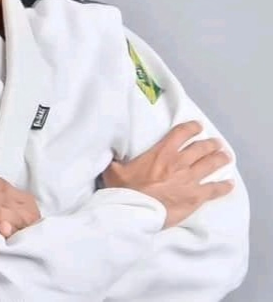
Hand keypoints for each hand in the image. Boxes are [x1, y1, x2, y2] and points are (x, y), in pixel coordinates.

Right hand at [103, 120, 233, 227]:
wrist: (135, 212)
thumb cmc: (124, 189)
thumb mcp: (114, 167)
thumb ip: (115, 156)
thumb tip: (107, 145)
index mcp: (162, 151)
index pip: (181, 133)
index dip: (191, 127)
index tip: (197, 126)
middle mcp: (179, 162)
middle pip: (201, 148)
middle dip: (210, 144)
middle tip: (216, 143)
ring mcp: (189, 180)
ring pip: (210, 165)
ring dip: (219, 159)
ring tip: (225, 156)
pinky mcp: (195, 197)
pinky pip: (214, 190)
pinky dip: (223, 186)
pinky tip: (229, 184)